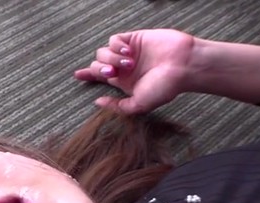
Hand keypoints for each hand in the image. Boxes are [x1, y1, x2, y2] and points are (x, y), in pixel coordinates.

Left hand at [74, 29, 195, 114]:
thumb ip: (118, 107)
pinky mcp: (134, 39)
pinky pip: (113, 40)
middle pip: (98, 65)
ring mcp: (128, 52)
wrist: (182, 66)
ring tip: (128, 63)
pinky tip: (128, 51)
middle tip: (112, 72)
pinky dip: (116, 46)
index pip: (100, 78)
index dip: (88, 75)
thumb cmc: (165, 87)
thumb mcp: (139, 105)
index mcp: (124, 83)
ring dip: (111, 58)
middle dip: (99, 69)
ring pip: (103, 52)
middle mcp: (124, 68)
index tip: (77, 76)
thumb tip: (98, 102)